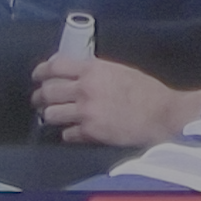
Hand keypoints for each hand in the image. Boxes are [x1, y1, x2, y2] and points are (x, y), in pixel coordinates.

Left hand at [31, 50, 200, 149]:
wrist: (163, 113)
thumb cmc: (146, 90)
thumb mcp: (118, 70)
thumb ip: (94, 71)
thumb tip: (75, 74)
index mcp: (92, 69)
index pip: (54, 66)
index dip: (41, 71)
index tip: (38, 76)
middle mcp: (85, 89)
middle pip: (47, 91)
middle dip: (39, 96)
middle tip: (38, 100)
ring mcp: (86, 112)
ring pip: (51, 114)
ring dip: (49, 115)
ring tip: (52, 116)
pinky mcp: (91, 133)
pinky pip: (67, 134)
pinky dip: (67, 133)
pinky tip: (72, 131)